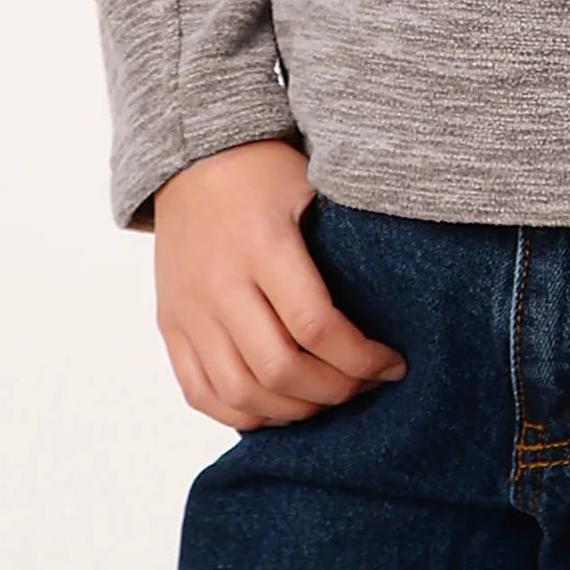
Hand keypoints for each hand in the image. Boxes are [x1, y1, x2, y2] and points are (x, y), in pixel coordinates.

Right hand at [152, 139, 407, 428]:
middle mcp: (221, 284)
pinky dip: (242, 413)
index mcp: (264, 245)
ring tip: (327, 399)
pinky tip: (278, 406)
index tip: (393, 364)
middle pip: (280, 368)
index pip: (316, 325)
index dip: (361, 357)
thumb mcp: (313, 184)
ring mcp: (190, 310)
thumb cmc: (264, 169)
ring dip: (292, 410)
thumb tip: (399, 292)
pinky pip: (200, 393)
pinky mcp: (171, 325)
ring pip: (240, 391)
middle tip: (366, 384)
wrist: (191, 156)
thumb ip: (346, 238)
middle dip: (334, 390)